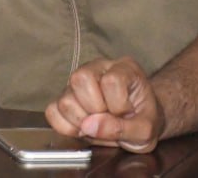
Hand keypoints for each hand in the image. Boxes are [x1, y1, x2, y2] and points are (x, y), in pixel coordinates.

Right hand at [46, 57, 165, 152]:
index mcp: (124, 68)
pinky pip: (52, 111)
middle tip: (108, 118)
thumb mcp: (145, 130)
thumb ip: (121, 128)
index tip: (126, 113)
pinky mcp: (65, 96)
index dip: (117, 105)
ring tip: (96, 124)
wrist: (139, 121)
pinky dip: (64, 126)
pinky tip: (83, 128)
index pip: (110, 81)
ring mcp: (79, 81)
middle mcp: (99, 68)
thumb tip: (89, 125)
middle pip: (80, 79)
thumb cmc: (144, 119)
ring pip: (65, 98)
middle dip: (94, 109)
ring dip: (80, 120)